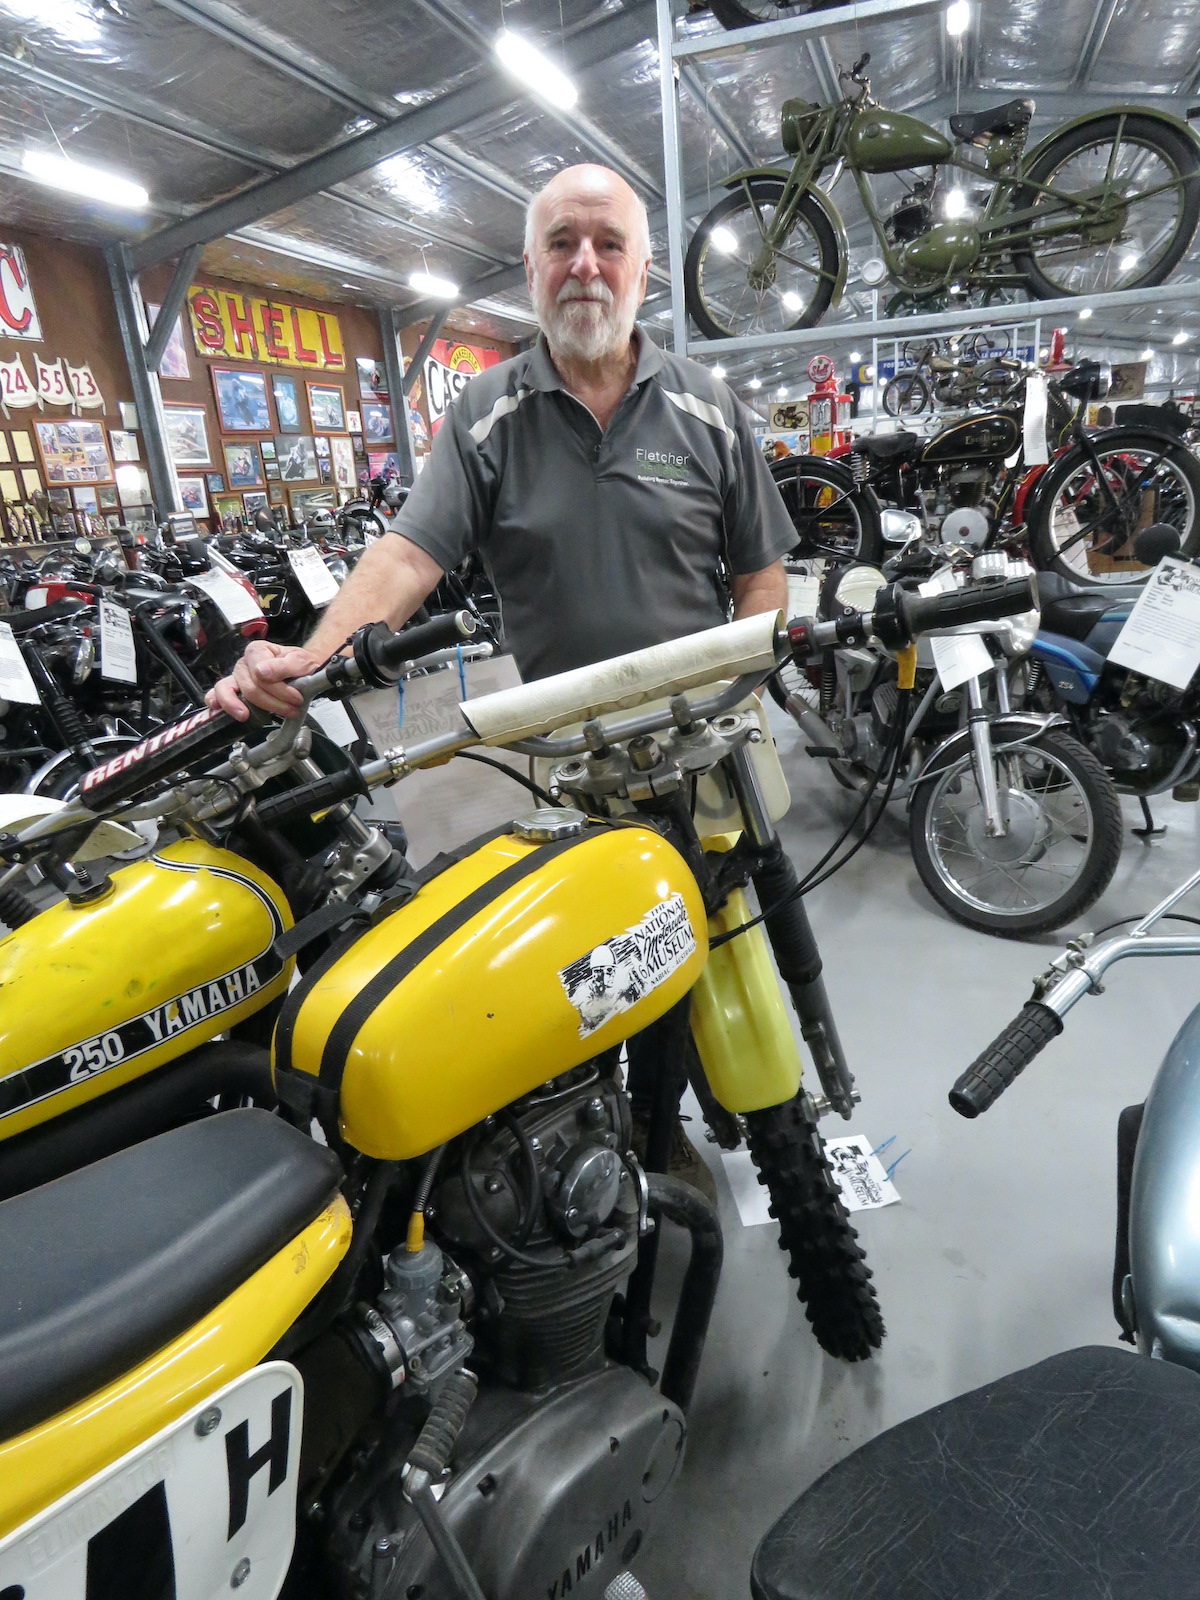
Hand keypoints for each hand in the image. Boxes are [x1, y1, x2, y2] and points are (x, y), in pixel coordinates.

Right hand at [206, 639, 325, 720]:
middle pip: (249, 687)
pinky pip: (216, 694)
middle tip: (291, 710)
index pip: (260, 674)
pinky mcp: (234, 690)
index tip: (297, 699)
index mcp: (257, 651)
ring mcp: (236, 677)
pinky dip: (217, 702)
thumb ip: (283, 666)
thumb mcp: (300, 662)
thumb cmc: (300, 665)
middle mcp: (243, 663)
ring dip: (237, 705)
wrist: (303, 670)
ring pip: (227, 690)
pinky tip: (218, 710)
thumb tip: (261, 672)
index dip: (279, 690)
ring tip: (245, 716)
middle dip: (271, 703)